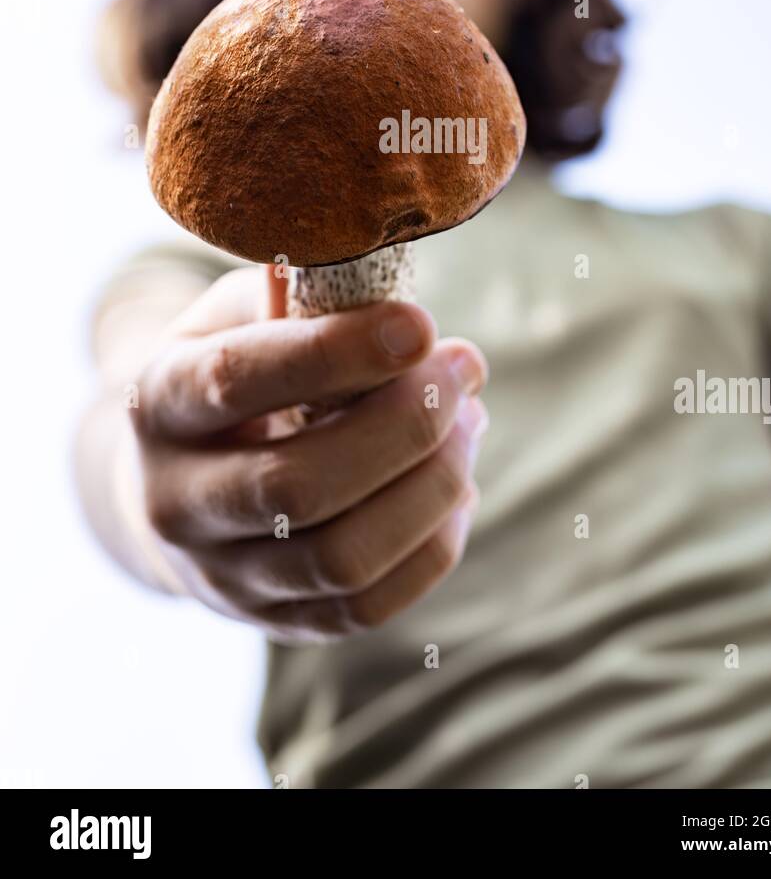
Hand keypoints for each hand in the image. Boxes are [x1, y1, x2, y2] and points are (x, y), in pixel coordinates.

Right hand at [129, 268, 488, 642]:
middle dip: (406, 425)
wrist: (176, 478)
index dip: (335, 353)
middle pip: (299, 485)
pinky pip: (369, 605)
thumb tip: (385, 290)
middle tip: (461, 369)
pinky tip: (457, 488)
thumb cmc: (230, 368)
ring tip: (469, 421)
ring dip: (434, 486)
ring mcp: (221, 576)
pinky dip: (433, 545)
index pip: (237, 379)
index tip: (419, 325)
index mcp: (157, 401)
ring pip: (344, 558)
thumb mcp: (237, 312)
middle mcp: (175, 501)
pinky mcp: (273, 623)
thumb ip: (297, 293)